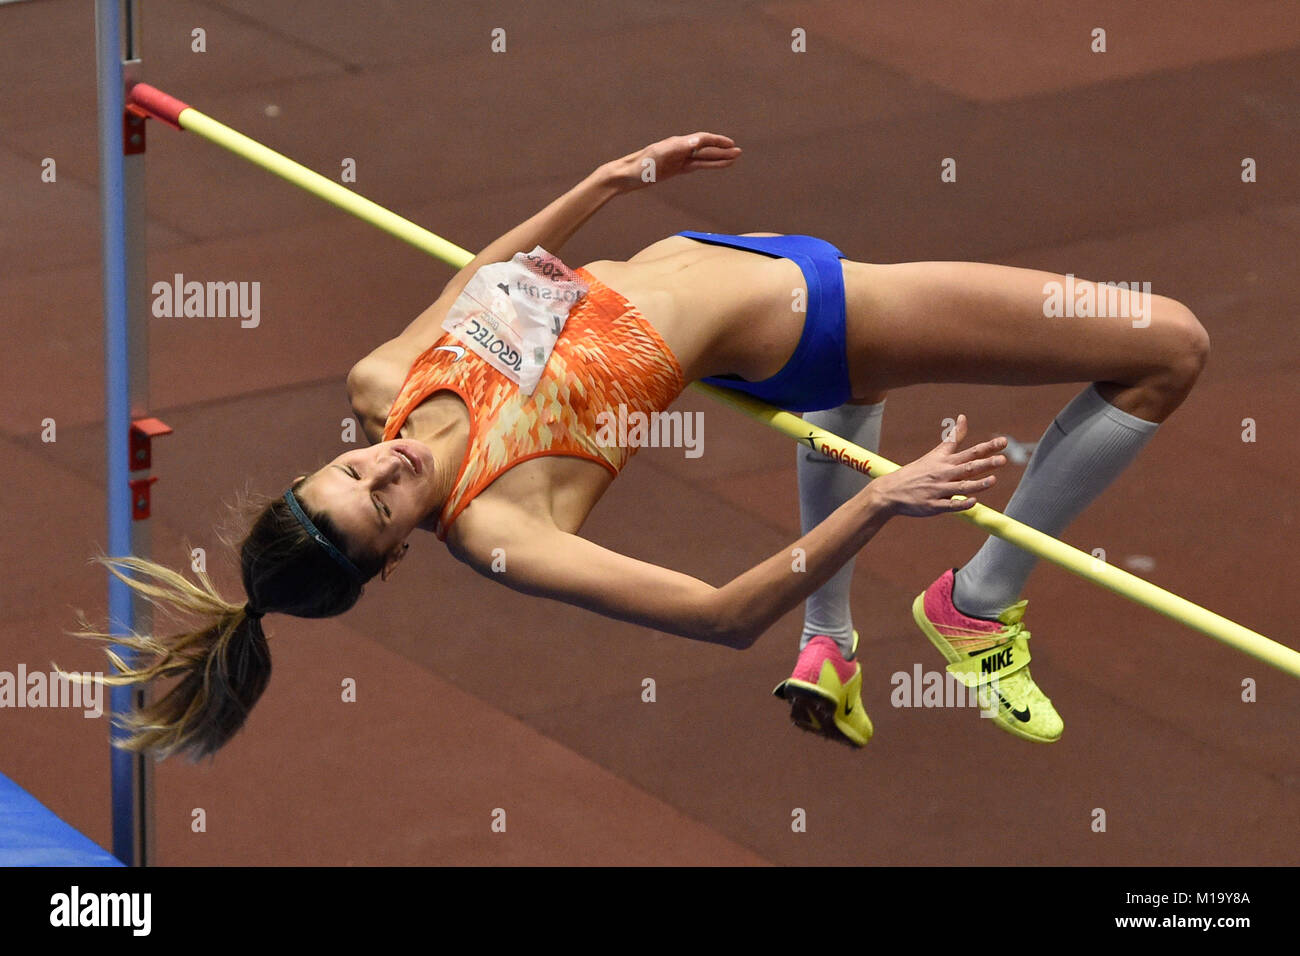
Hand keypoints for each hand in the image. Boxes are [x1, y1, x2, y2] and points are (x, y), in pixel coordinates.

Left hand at [607, 133, 741, 192]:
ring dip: (718, 159)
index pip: (702, 140)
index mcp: (677, 144)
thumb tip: (697, 141)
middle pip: (705, 148)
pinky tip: (715, 165)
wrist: (625, 176)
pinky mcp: (675, 169)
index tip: (731, 144)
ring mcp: (678, 159)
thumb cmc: (640, 166)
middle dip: (722, 150)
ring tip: (733, 159)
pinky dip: (707, 166)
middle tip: (739, 152)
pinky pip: (695, 166)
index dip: (717, 141)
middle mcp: (679, 149)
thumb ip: (677, 148)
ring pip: (703, 158)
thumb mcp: (658, 156)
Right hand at [869, 415, 1007, 517]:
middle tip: (1003, 459)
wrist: (891, 491)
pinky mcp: (933, 506)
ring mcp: (938, 490)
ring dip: (977, 484)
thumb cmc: (918, 471)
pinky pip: (950, 506)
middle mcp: (943, 474)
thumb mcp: (936, 453)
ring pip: (961, 487)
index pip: (970, 452)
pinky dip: (961, 504)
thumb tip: (963, 417)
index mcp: (945, 461)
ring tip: (992, 480)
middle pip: (968, 467)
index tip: (1003, 441)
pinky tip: (973, 501)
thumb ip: (954, 438)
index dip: (987, 447)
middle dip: (986, 463)